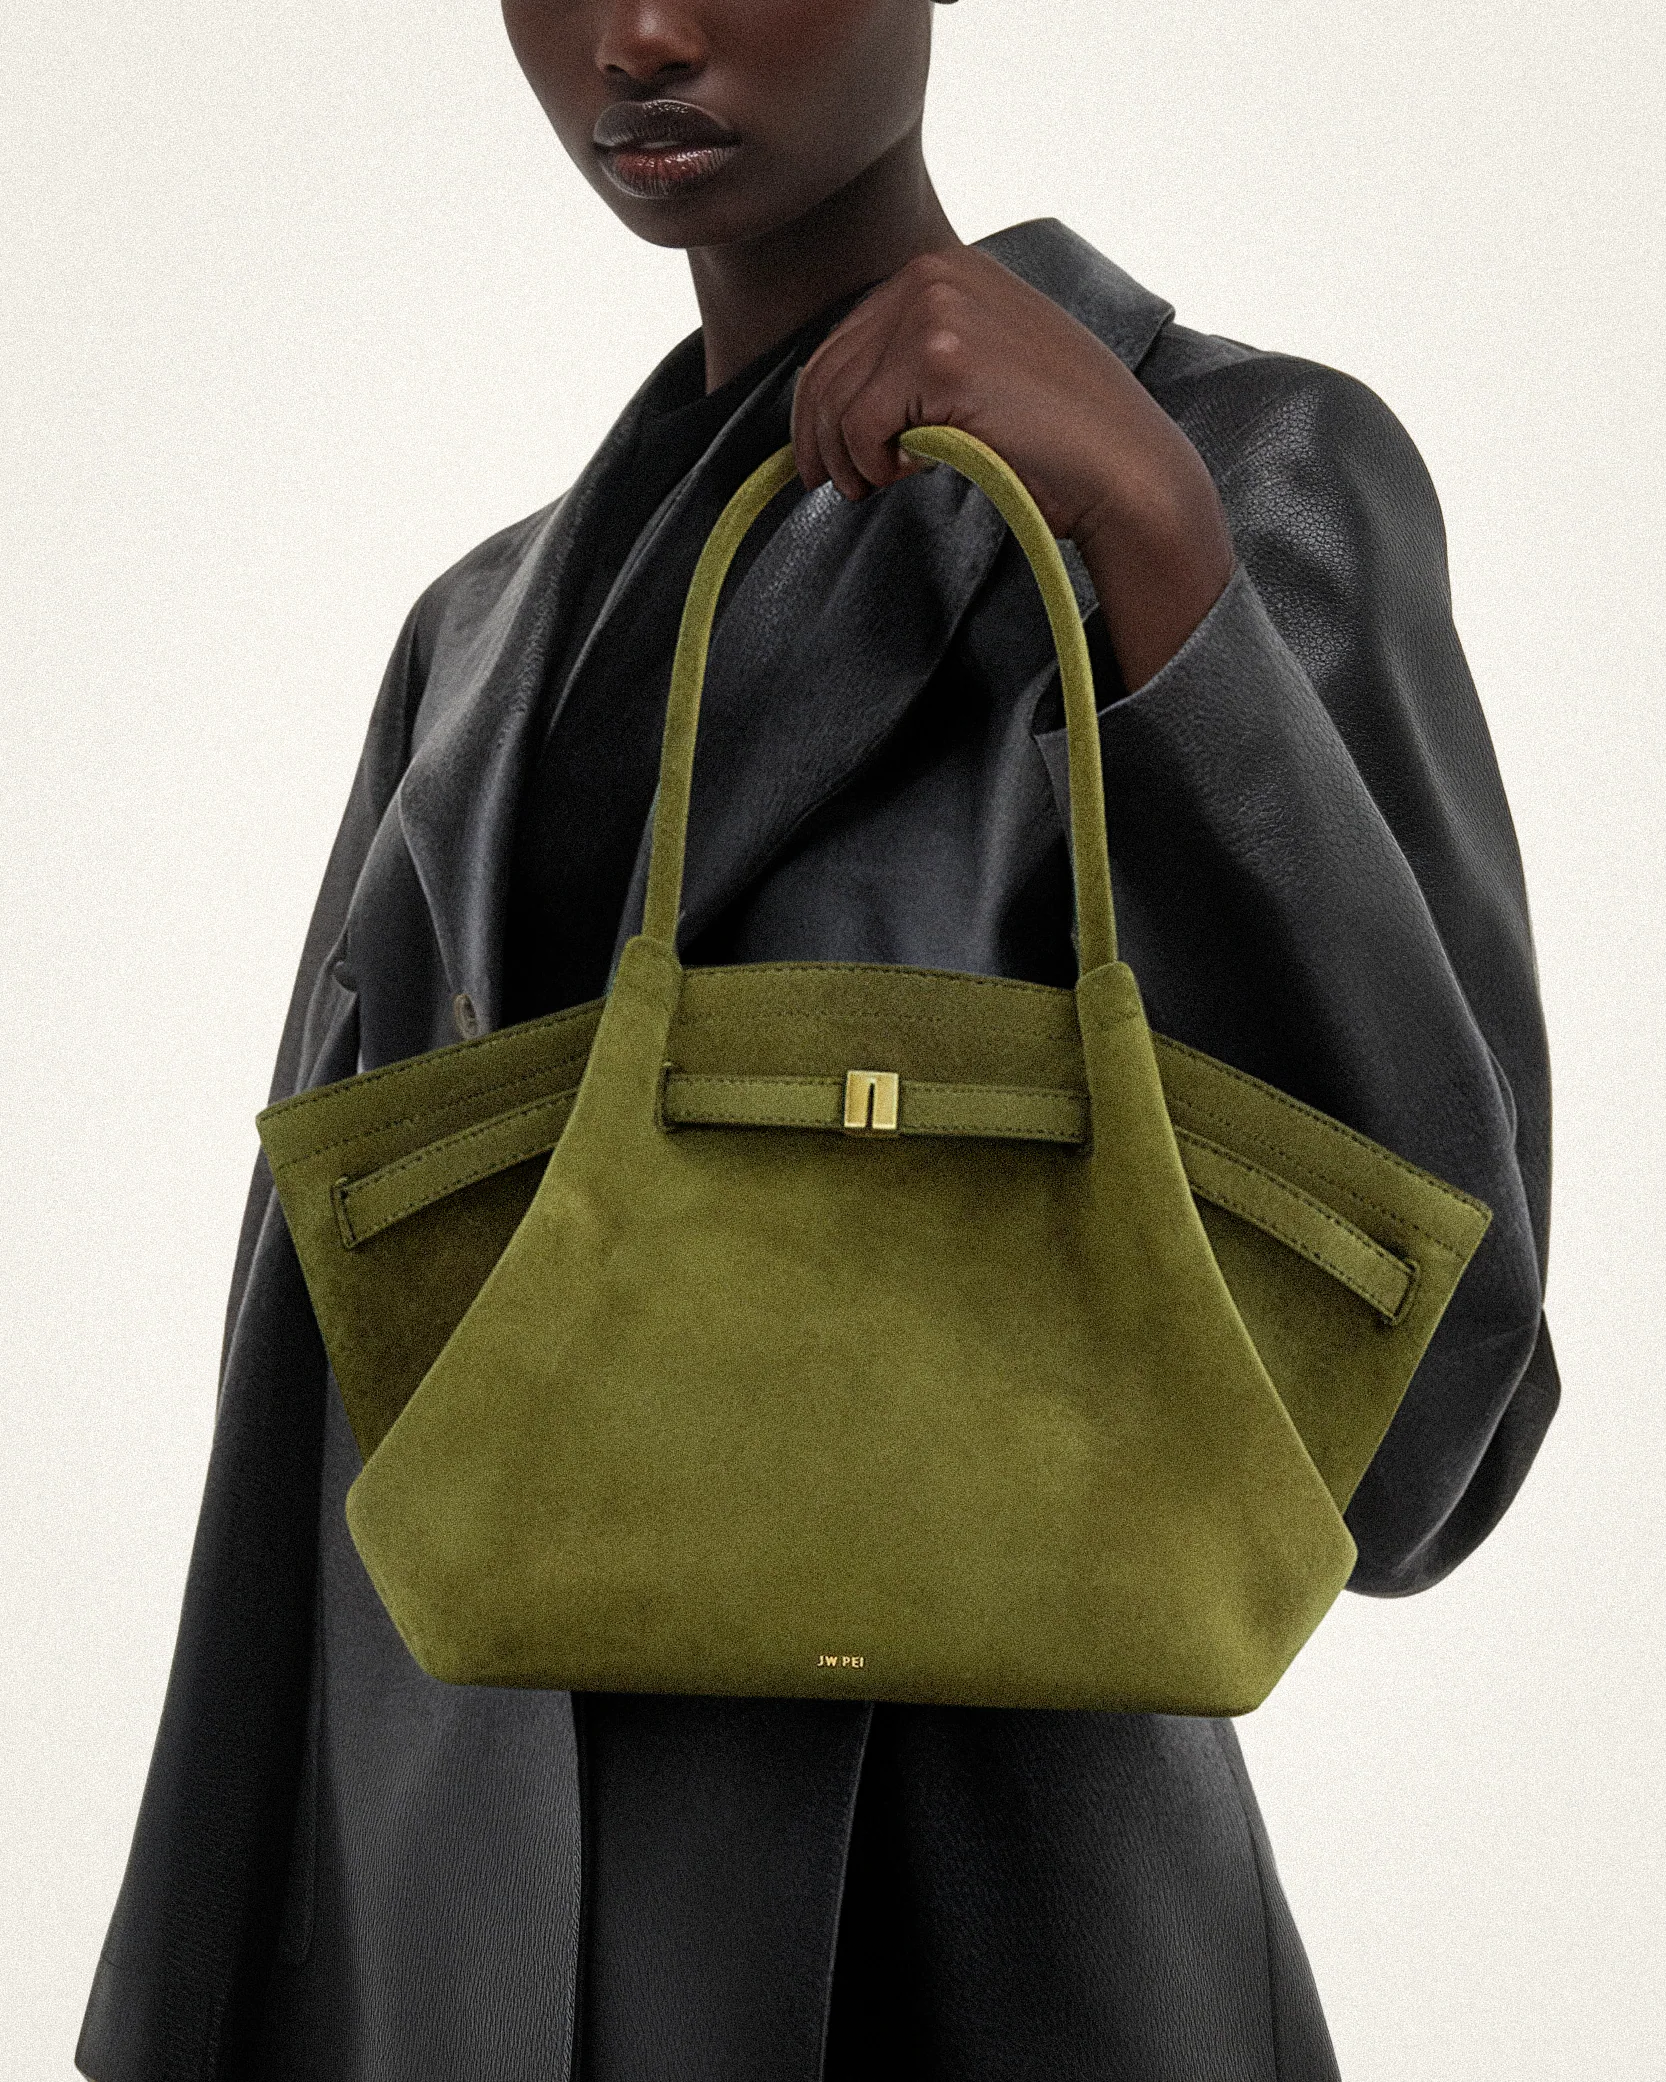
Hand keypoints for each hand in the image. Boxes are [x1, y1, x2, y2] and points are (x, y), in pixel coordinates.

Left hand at [790, 246, 1234, 690]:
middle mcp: (935, 272)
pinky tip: (907, 473)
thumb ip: (920, 356)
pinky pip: (860, 424)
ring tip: (874, 485)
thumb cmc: (1058, 435)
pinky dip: (871, 462)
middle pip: (828, 367)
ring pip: (837, 399)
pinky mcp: (937, 356)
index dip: (819, 406)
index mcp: (944, 268)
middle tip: (837, 486)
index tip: (820, 457)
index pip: (843, 338)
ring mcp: (936, 308)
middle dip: (820, 438)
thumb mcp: (983, 365)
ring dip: (845, 458)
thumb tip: (836, 400)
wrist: (1121, 464)